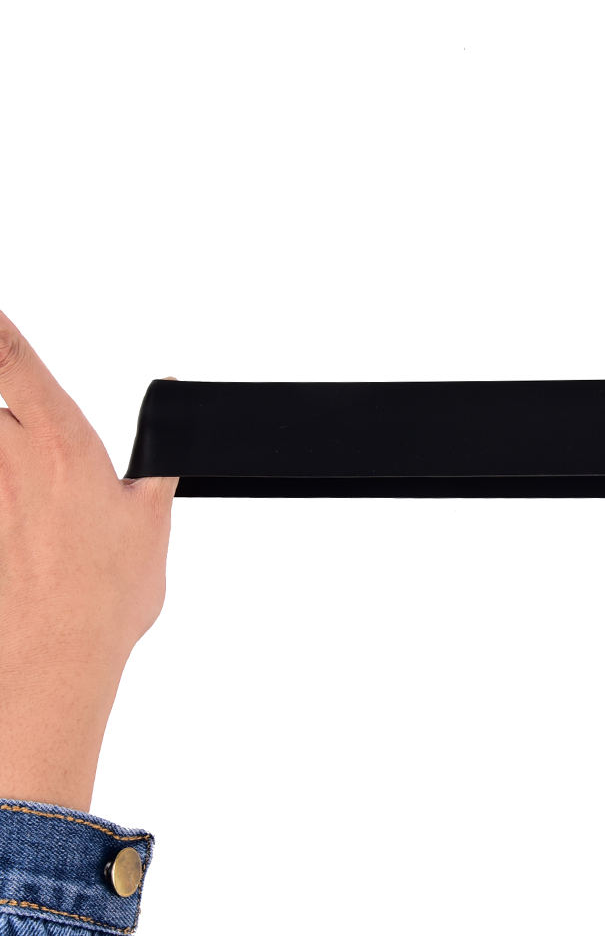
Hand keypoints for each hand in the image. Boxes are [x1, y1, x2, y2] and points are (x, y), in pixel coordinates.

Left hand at [0, 310, 176, 811]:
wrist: (52, 661)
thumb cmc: (104, 597)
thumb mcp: (149, 520)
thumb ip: (155, 460)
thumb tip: (170, 401)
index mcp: (62, 446)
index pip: (13, 360)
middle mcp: (9, 459)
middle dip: (4, 402)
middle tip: (26, 435)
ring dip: (3, 448)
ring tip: (31, 500)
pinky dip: (2, 499)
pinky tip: (19, 527)